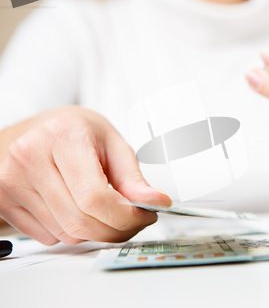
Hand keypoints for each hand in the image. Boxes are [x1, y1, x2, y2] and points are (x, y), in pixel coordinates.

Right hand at [0, 106, 171, 244]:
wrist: (39, 128)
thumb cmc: (77, 132)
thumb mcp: (113, 144)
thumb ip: (133, 178)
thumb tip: (155, 202)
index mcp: (62, 137)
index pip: (94, 197)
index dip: (125, 216)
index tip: (145, 216)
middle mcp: (30, 157)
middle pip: (79, 221)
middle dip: (115, 230)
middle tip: (133, 220)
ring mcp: (11, 181)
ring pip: (66, 234)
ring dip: (94, 231)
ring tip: (104, 210)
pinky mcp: (3, 201)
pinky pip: (48, 237)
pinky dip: (71, 231)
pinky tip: (77, 209)